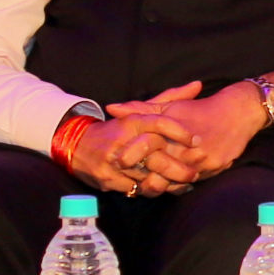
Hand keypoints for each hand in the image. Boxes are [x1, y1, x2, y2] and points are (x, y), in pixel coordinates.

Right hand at [62, 109, 188, 196]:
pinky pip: (135, 189)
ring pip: (148, 177)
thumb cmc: (116, 129)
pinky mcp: (107, 179)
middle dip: (179, 168)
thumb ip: (169, 99)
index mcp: (130, 121)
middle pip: (156, 158)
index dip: (180, 132)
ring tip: (184, 184)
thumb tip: (198, 84)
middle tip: (195, 173)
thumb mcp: (139, 112)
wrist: (75, 144)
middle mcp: (122, 140)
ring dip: (167, 183)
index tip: (197, 141)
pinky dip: (150, 190)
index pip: (159, 123)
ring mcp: (113, 162)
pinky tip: (163, 190)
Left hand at [106, 79, 262, 185]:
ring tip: (151, 182)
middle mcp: (186, 150)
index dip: (130, 157)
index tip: (120, 161)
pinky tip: (172, 181)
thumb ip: (139, 109)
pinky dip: (180, 183)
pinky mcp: (214, 169)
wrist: (238, 113)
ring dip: (162, 183)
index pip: (145, 150)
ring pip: (175, 182)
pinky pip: (192, 182)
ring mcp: (201, 162)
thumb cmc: (200, 109)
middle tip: (134, 178)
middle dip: (143, 177)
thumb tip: (111, 108)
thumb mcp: (168, 106)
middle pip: (158, 173)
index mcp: (172, 133)